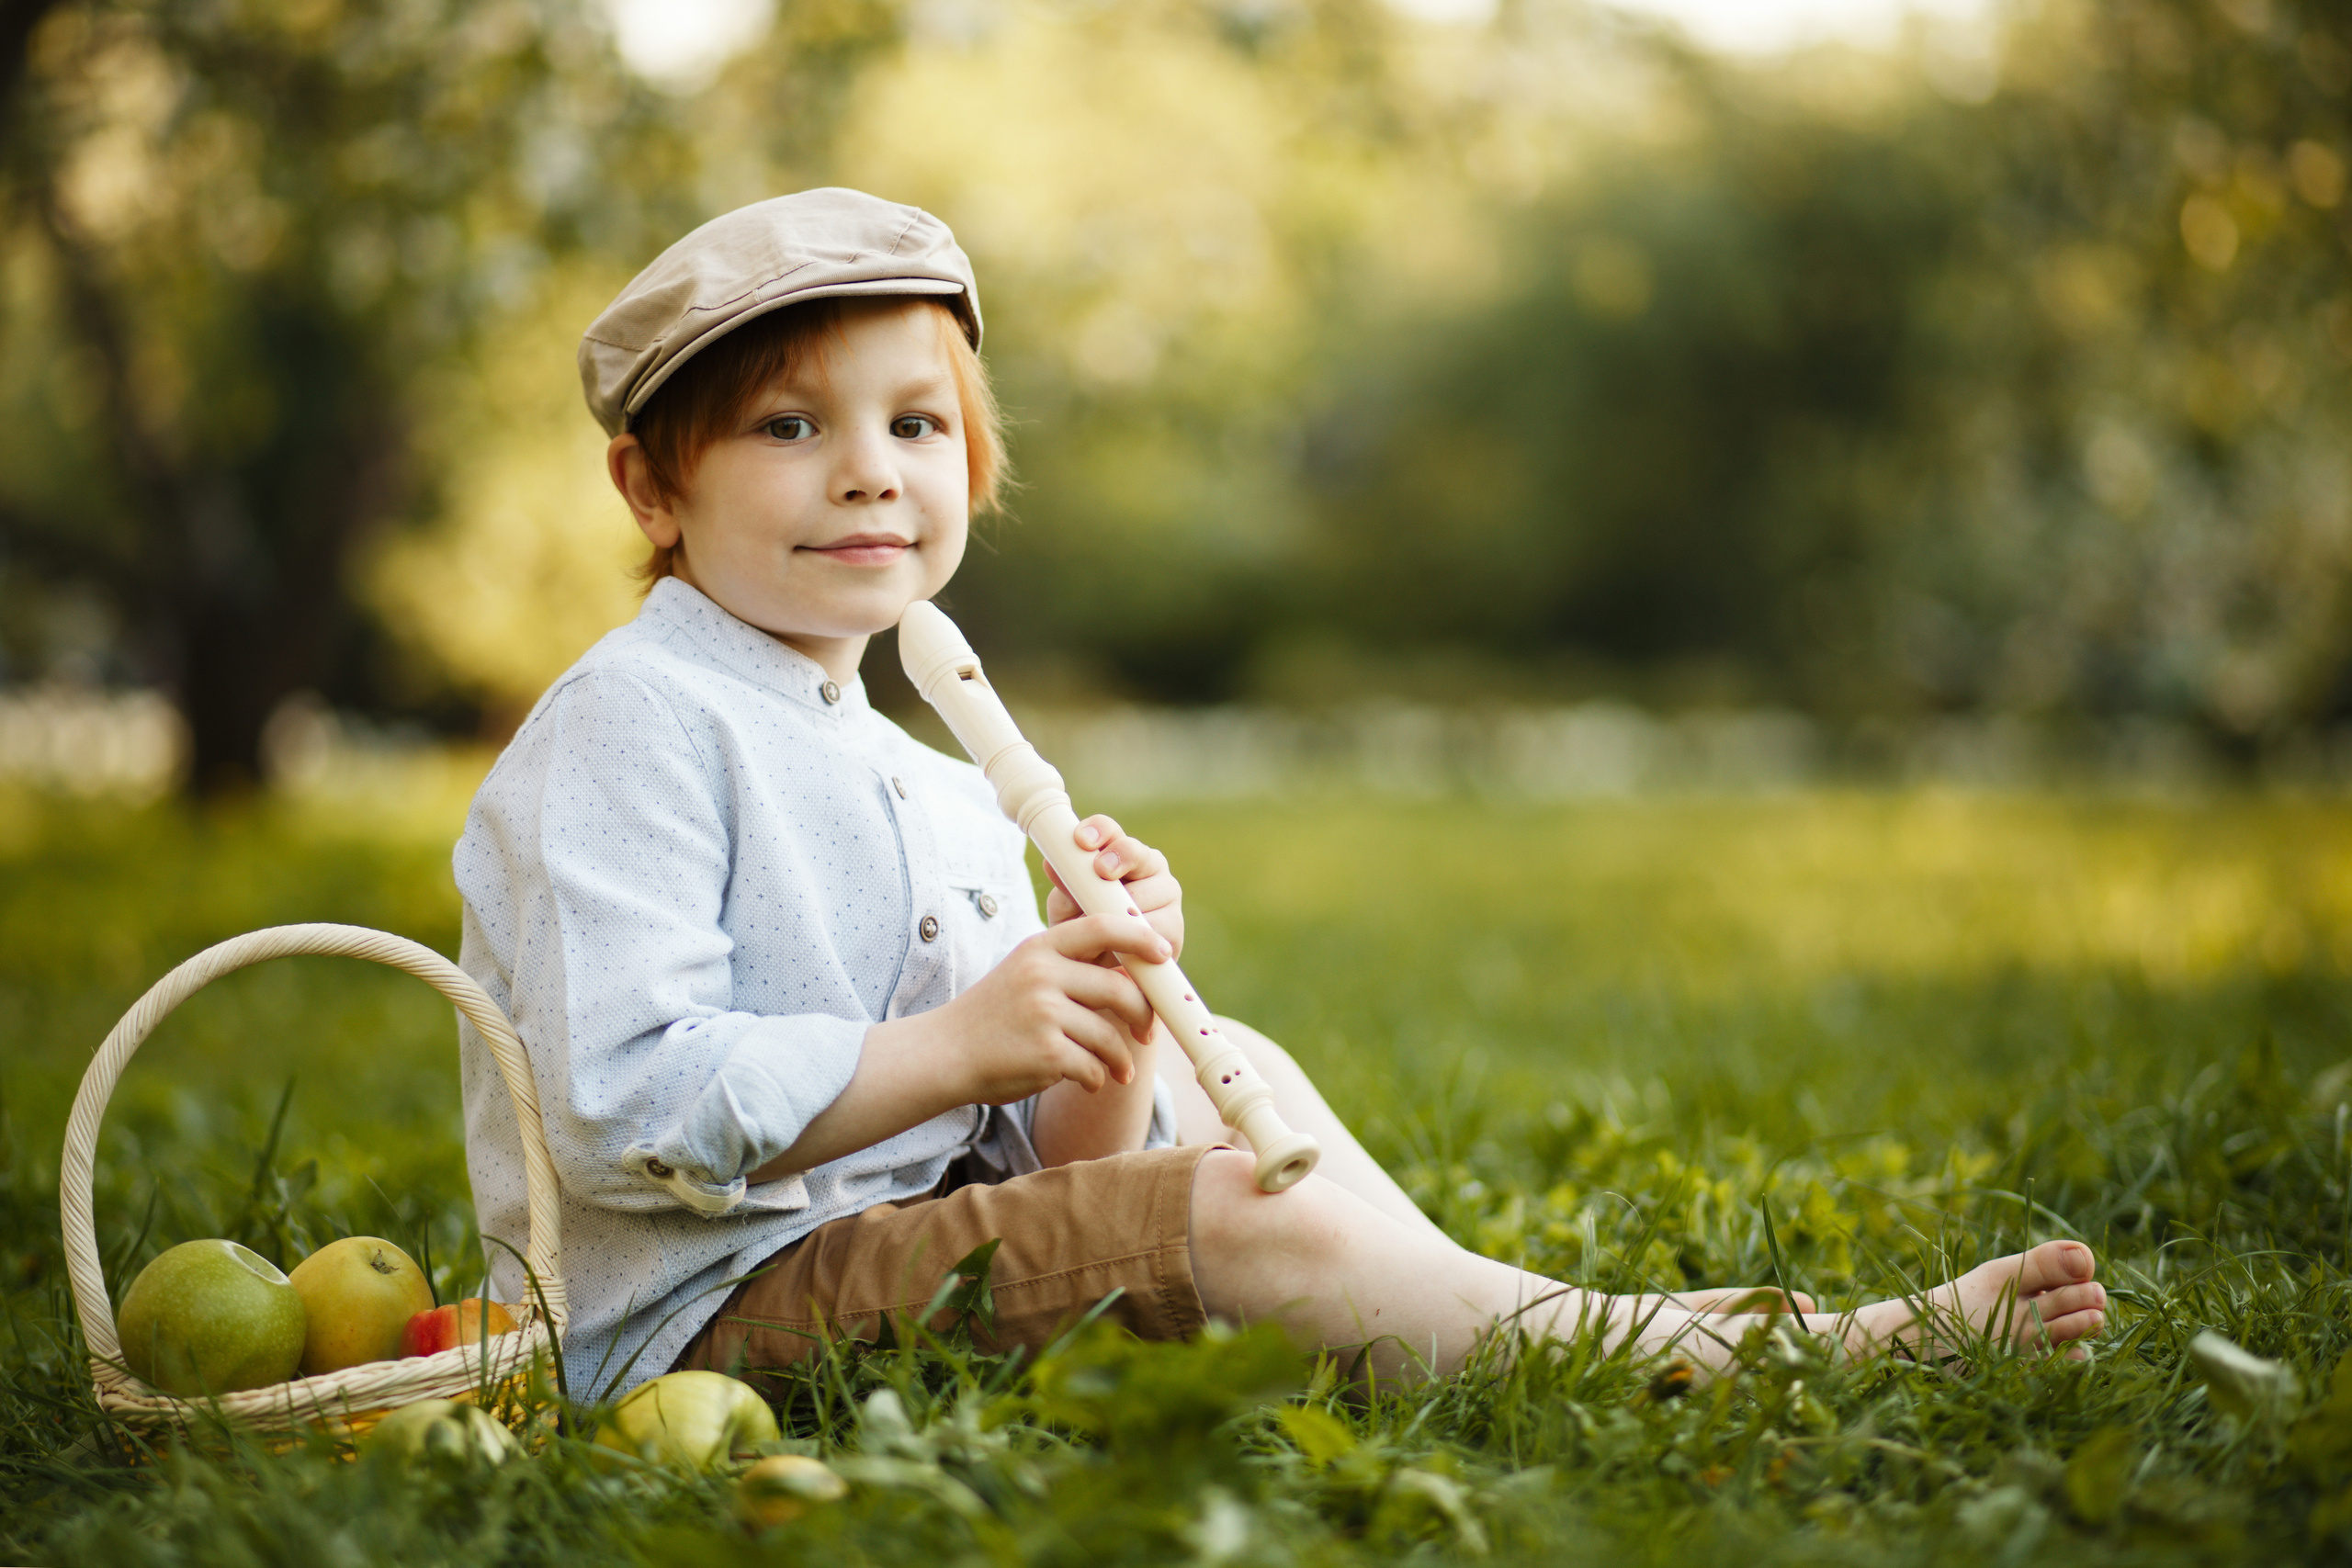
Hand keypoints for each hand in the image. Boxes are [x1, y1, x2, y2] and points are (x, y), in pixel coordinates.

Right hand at [936, 911, 1171, 1103]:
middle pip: (1118, 987)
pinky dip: (1096, 1079)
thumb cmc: (994, 1016)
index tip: (1163, 954)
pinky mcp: (1046, 1052)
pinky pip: (1093, 1067)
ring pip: (1109, 1036)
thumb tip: (1135, 973)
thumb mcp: (1026, 974)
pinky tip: (1088, 1080)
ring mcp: (1044, 1013)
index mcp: (1040, 948)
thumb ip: (1071, 968)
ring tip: (1118, 1069)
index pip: (1101, 926)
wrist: (945, 1053)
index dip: (1140, 937)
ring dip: (1119, 1058)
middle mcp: (1042, 974)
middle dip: (1141, 1014)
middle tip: (1146, 1032)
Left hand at [1045, 815, 1184, 959]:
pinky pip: (1155, 928)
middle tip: (1101, 871)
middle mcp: (1148, 866)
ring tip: (1104, 927)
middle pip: (1136, 852)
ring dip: (1122, 909)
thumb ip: (1065, 886)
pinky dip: (1136, 938)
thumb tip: (1052, 864)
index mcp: (1118, 852)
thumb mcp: (1066, 907)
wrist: (1100, 972)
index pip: (1109, 831)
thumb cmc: (1081, 928)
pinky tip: (1123, 947)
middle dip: (1118, 858)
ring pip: (1145, 894)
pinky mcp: (1175, 925)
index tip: (1082, 840)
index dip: (1098, 831)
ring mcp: (1167, 894)